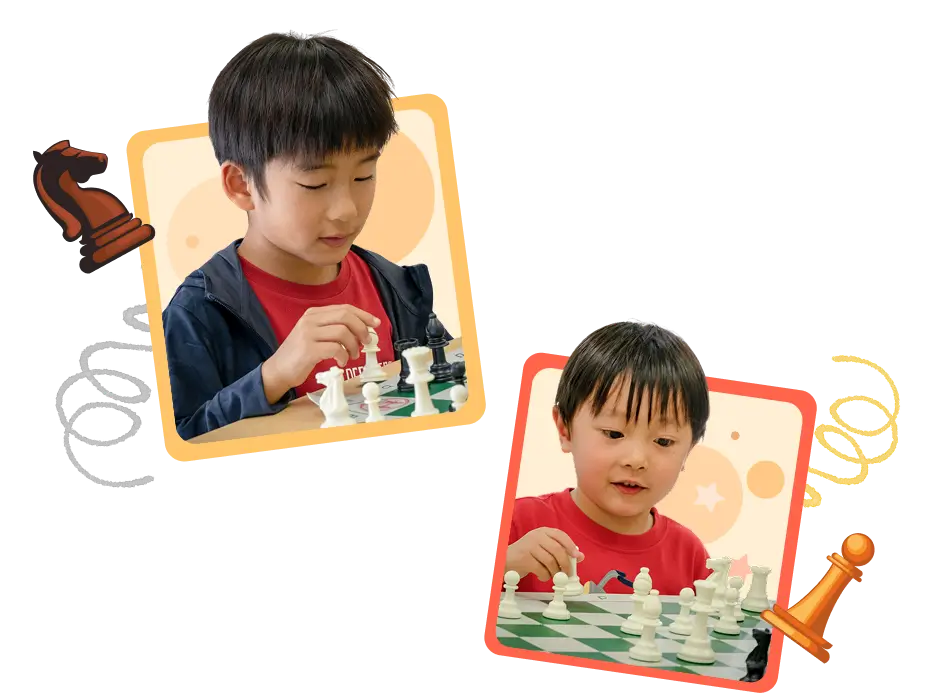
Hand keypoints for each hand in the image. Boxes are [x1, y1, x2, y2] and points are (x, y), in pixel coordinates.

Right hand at [261, 304, 380, 402]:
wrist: (279, 369)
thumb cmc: (301, 354)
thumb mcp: (315, 334)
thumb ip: (334, 329)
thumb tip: (363, 330)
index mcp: (314, 313)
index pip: (344, 308)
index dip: (363, 315)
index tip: (376, 323)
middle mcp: (310, 320)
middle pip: (346, 316)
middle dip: (361, 329)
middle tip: (366, 342)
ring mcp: (308, 334)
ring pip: (343, 332)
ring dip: (353, 346)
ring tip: (352, 356)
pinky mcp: (308, 350)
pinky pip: (336, 349)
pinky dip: (344, 356)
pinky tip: (341, 362)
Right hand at [506, 527, 584, 581]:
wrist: (508, 559)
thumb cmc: (529, 554)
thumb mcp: (545, 549)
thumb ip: (562, 551)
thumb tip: (580, 556)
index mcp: (543, 531)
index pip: (560, 535)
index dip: (570, 546)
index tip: (577, 556)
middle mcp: (536, 536)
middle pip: (557, 549)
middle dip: (565, 563)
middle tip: (568, 573)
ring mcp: (529, 546)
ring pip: (550, 561)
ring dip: (555, 572)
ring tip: (554, 575)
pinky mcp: (524, 558)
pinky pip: (541, 569)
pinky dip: (545, 576)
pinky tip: (543, 576)